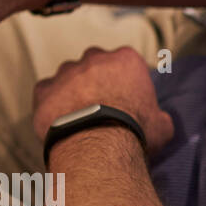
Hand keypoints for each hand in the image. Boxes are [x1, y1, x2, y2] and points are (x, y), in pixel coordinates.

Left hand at [31, 47, 174, 158]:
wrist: (97, 146)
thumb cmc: (134, 133)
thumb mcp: (162, 126)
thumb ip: (159, 115)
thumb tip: (159, 121)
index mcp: (125, 60)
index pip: (125, 63)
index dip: (124, 82)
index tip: (124, 99)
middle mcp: (94, 59)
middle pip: (94, 64)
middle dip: (96, 81)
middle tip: (99, 107)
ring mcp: (66, 72)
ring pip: (67, 77)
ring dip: (72, 91)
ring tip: (78, 117)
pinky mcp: (44, 89)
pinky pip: (46, 92)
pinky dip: (50, 103)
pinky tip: (59, 121)